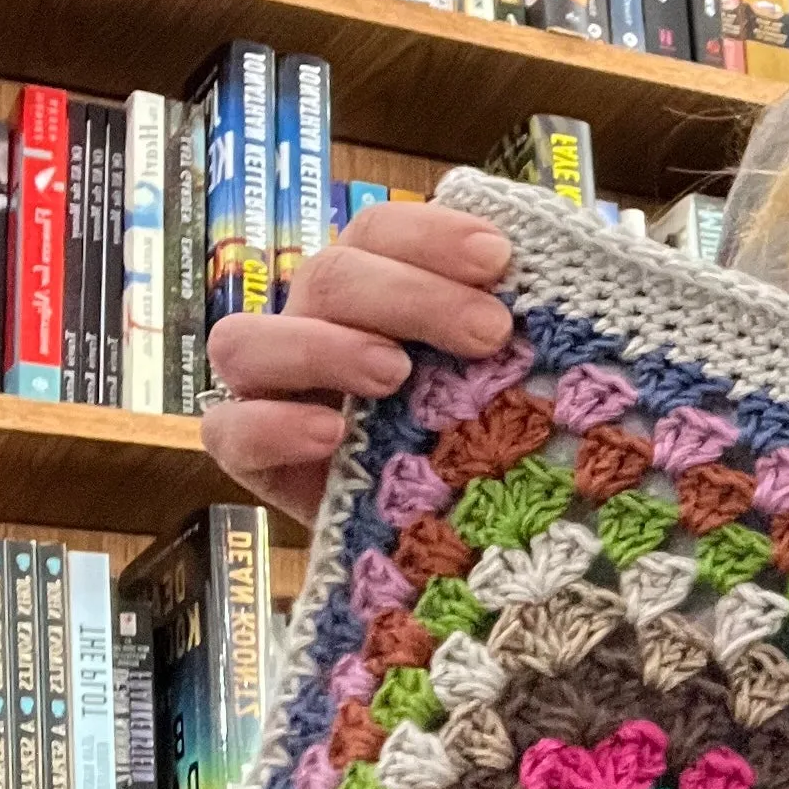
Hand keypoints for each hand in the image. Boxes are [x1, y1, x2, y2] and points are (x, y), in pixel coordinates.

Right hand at [199, 204, 514, 525]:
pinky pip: (231, 432)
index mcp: (378, 297)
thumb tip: (558, 271)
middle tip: (488, 331)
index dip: (430, 234)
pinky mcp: (259, 462)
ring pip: (251, 340)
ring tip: (394, 372)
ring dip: (322, 346)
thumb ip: (526, 337)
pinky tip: (331, 434)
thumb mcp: (523, 391)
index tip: (499, 258)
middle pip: (329, 277)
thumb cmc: (495, 456)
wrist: (462, 555)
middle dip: (410, 295)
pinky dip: (273, 425)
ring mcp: (279, 393)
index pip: (380, 234)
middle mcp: (321, 330)